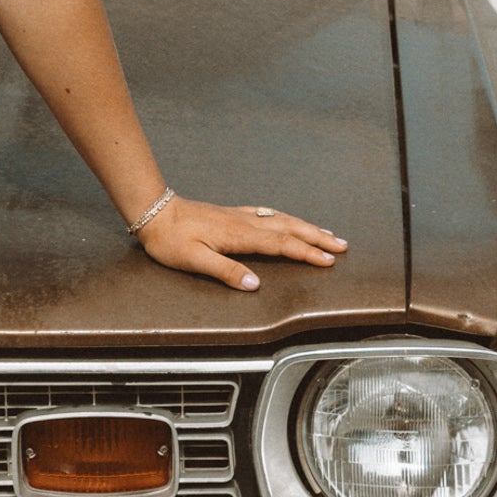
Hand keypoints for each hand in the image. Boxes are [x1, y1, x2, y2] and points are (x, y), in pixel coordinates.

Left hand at [136, 196, 346, 292]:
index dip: (306, 253)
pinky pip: (268, 214)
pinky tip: (290, 220)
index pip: (281, 245)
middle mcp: (245, 223)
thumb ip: (226, 271)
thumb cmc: (170, 239)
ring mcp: (239, 216)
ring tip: (327, 233)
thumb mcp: (194, 260)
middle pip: (289, 229)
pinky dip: (286, 218)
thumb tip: (254, 284)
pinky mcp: (232, 214)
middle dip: (317, 237)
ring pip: (281, 219)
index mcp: (239, 236)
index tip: (327, 260)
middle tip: (342, 245)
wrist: (155, 212)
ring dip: (306, 226)